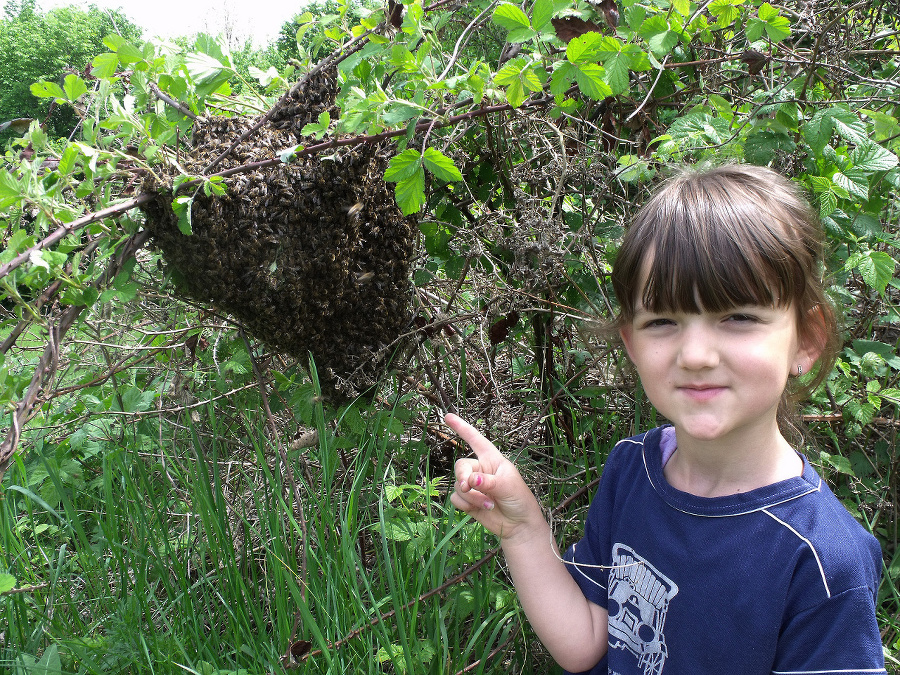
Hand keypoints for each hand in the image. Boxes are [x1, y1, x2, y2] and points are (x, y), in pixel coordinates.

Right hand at [446, 413, 544, 542]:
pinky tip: (481, 509)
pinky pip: (456, 498)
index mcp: (492, 459)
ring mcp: (474, 486)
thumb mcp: (508, 486)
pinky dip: (466, 505)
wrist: (518, 525)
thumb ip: (488, 482)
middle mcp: (480, 470)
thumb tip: (471, 481)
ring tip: (489, 504)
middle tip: (468, 487)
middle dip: (463, 477)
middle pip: (461, 466)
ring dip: (471, 497)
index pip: (475, 439)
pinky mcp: (468, 501)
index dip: (462, 427)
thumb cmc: (519, 499)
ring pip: (459, 485)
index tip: (448, 416)